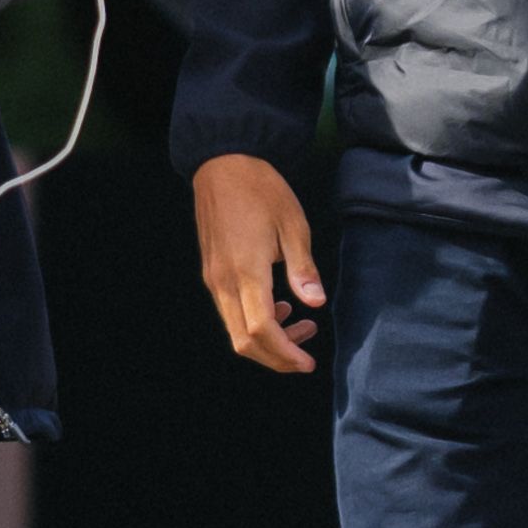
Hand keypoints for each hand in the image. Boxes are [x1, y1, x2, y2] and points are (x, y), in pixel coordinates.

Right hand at [194, 149, 323, 374]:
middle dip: (275, 358)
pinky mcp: (211, 272)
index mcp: (246, 271)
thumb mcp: (293, 224)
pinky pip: (229, 311)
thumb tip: (315, 303)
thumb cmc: (261, 189)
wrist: (223, 163)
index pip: (262, 331)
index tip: (308, 363)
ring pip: (235, 330)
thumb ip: (303, 269)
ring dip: (266, 341)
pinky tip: (279, 308)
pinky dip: (253, 322)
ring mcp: (213, 278)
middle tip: (305, 356)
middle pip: (244, 341)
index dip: (285, 354)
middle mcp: (223, 281)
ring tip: (301, 327)